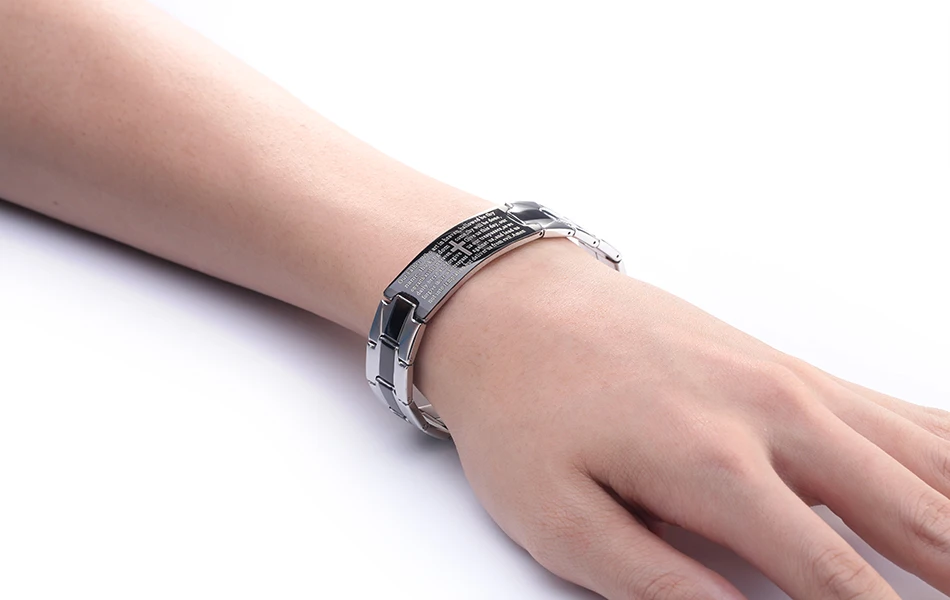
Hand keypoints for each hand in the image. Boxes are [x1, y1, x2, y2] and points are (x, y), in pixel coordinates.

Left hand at [416, 239, 949, 599]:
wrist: (512, 304)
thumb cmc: (522, 407)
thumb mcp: (559, 518)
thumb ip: (657, 584)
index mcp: (717, 466)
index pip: (838, 582)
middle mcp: (776, 413)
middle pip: (917, 517)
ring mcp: (790, 380)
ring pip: (927, 457)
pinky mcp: (787, 365)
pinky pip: (900, 409)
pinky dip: (947, 450)